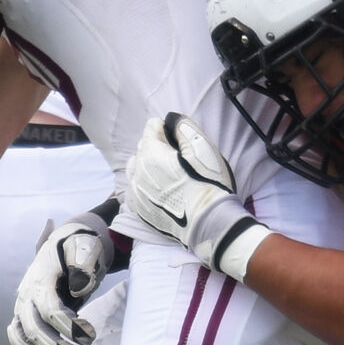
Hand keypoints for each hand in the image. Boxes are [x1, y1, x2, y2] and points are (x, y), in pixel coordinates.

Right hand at [8, 209, 116, 344]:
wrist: (66, 244)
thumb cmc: (80, 247)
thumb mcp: (87, 245)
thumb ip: (84, 261)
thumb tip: (79, 288)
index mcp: (41, 279)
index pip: (49, 308)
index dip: (68, 326)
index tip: (90, 336)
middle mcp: (26, 295)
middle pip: (32, 329)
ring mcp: (23, 308)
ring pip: (21, 340)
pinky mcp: (24, 318)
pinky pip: (21, 344)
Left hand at [126, 113, 271, 280]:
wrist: (207, 224)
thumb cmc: (208, 183)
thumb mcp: (204, 149)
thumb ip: (185, 128)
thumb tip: (172, 121)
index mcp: (152, 152)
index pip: (151, 127)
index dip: (167, 129)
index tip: (180, 140)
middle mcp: (138, 170)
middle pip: (143, 146)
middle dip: (157, 146)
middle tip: (179, 158)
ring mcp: (136, 191)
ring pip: (135, 166)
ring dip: (147, 164)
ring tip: (167, 173)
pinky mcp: (138, 208)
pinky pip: (134, 187)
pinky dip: (144, 183)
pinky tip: (160, 189)